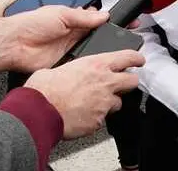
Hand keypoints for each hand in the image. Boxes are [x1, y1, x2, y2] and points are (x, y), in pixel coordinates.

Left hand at [0, 5, 109, 73]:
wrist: (15, 43)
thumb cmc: (30, 23)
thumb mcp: (60, 13)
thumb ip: (83, 15)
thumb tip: (103, 14)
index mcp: (68, 15)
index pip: (92, 14)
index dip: (103, 15)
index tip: (116, 17)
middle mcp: (69, 30)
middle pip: (93, 30)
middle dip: (103, 29)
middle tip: (115, 28)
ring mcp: (68, 45)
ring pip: (90, 44)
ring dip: (96, 43)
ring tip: (106, 40)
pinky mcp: (66, 58)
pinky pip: (82, 58)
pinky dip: (88, 57)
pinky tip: (94, 54)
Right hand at [25, 49, 142, 139]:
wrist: (38, 112)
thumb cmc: (43, 90)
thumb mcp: (58, 69)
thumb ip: (72, 69)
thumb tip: (68, 72)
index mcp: (96, 65)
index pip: (127, 57)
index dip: (136, 58)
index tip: (139, 60)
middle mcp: (105, 82)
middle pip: (132, 81)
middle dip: (128, 82)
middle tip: (122, 84)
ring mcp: (104, 103)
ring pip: (118, 103)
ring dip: (110, 103)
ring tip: (93, 103)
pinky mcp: (99, 121)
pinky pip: (102, 119)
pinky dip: (95, 118)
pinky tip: (83, 115)